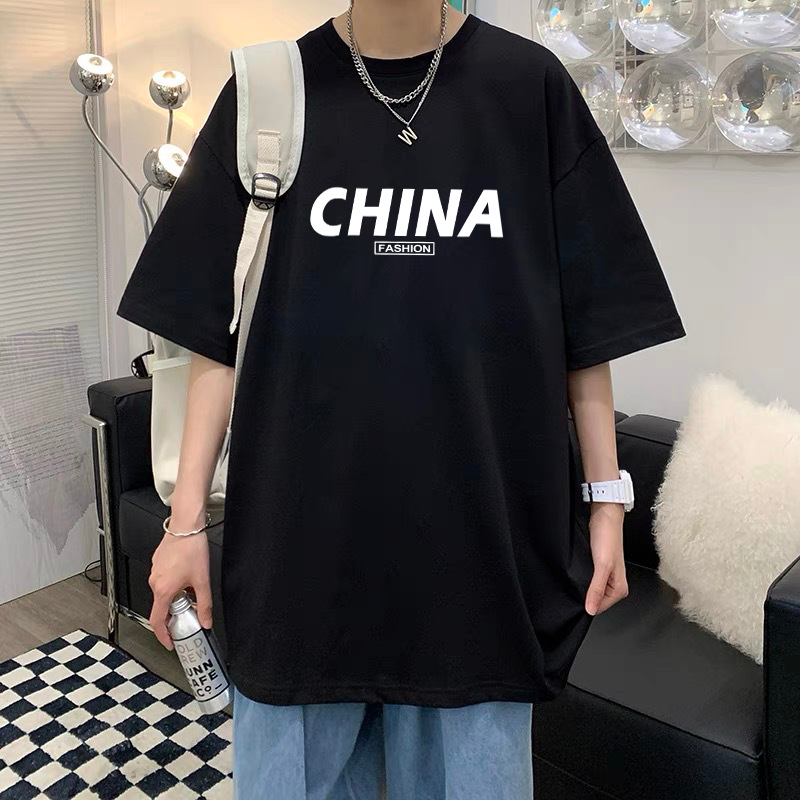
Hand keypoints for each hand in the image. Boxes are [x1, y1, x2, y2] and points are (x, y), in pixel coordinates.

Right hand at [148, 515, 211, 649]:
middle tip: (187, 616)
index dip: (163, 635)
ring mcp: (154, 572)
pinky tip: (185, 579)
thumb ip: (204, 604)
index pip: (157, 621)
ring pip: (163, 593)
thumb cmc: (192, 549)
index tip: (169, 642)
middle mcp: (155, 582)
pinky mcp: (157, 564)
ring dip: (175, 599)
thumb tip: (206, 621)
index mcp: (164, 590)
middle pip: (161, 607)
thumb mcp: (202, 580)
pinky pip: (163, 581)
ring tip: (190, 593)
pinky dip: (173, 586)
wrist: (186, 527)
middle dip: (173, 615)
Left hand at [585, 503, 627, 615]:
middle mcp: (614, 584)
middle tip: (578, 580)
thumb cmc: (607, 537)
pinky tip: (579, 569)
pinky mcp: (598, 567)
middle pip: (595, 600)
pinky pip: (588, 579)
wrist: (603, 516)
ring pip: (590, 589)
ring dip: (583, 584)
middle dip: (585, 593)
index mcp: (620, 589)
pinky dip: (582, 576)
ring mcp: (605, 576)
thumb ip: (596, 589)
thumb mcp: (601, 566)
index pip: (599, 608)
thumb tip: (591, 609)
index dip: (587, 603)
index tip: (578, 593)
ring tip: (579, 572)